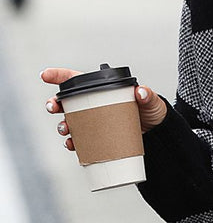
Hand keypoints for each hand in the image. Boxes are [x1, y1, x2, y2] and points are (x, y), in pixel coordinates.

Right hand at [41, 67, 166, 151]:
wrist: (158, 134)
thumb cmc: (153, 112)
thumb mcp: (151, 102)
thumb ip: (147, 95)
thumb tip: (140, 93)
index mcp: (101, 90)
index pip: (76, 80)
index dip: (58, 76)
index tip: (45, 76)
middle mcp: (94, 105)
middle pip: (67, 103)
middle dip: (54, 105)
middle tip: (53, 108)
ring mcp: (94, 122)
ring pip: (70, 122)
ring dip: (63, 126)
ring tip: (66, 131)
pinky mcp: (98, 138)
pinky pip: (81, 141)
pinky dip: (74, 144)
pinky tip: (73, 146)